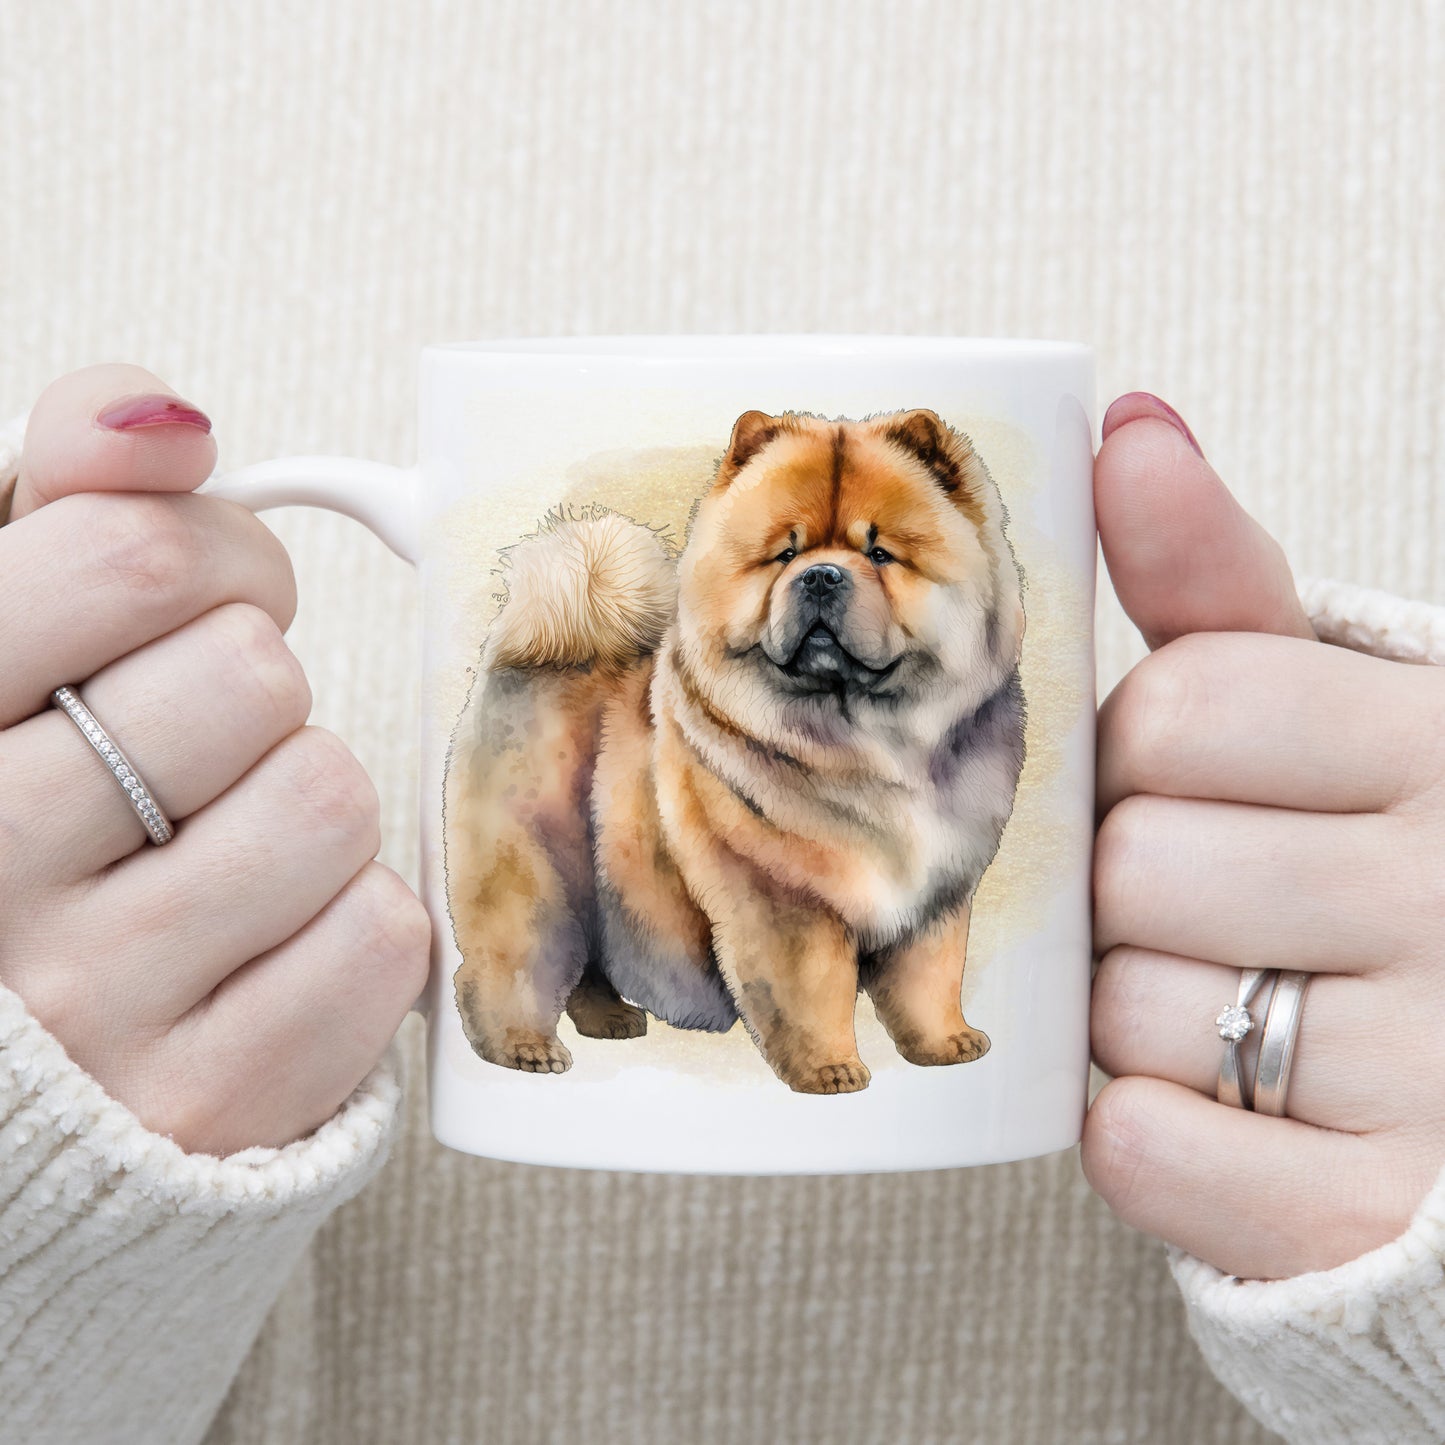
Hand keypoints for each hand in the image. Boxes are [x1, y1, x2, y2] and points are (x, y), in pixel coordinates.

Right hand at [0, 364, 428, 1154]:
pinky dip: (350, 923)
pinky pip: (381, 935)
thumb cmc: (31, 817)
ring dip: (303, 803)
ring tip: (222, 848)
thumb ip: (68, 504)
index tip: (201, 598)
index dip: (212, 555)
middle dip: (252, 687)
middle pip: (250, 675)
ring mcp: (94, 1008)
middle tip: (203, 742)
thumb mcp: (7, 644)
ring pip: (328, 796)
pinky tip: (262, 945)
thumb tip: (166, 417)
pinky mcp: (212, 1102)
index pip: (130, 559)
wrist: (33, 1074)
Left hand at [1082, 392, 1444, 1280]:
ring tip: (1221, 1000)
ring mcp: (1432, 1071)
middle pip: (1135, 862)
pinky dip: (1142, 1132)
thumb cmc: (1366, 854)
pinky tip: (1204, 1105)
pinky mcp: (1366, 1214)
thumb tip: (1128, 426)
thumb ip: (1217, 580)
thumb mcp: (1324, 701)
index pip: (1184, 706)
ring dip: (1132, 1010)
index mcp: (1438, 743)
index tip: (1184, 776)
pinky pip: (1146, 1148)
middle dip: (1128, 883)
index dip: (1142, 750)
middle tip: (1199, 903)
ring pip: (1129, 1010)